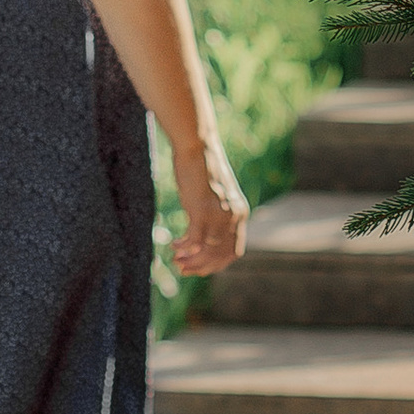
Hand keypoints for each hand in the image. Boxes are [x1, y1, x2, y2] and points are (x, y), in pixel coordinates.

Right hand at [169, 160, 249, 276]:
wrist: (197, 146)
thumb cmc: (203, 168)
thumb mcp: (217, 195)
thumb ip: (217, 213)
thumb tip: (206, 233)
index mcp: (240, 213)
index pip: (233, 251)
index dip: (215, 264)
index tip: (198, 267)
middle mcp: (233, 216)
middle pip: (219, 255)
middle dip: (200, 266)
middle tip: (182, 267)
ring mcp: (218, 215)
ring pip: (207, 251)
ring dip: (190, 260)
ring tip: (176, 258)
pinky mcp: (202, 211)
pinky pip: (194, 241)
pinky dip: (184, 247)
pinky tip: (174, 245)